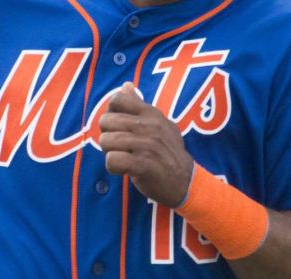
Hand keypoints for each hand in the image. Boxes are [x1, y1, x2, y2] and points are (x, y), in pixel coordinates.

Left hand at [99, 82, 193, 207]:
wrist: (185, 182)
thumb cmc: (167, 153)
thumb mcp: (159, 124)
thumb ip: (139, 105)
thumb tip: (126, 85)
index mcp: (151, 113)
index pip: (117, 99)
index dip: (111, 113)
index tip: (119, 128)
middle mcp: (149, 126)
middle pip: (106, 121)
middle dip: (108, 136)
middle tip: (121, 147)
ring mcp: (147, 145)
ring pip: (106, 141)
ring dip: (110, 153)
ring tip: (124, 158)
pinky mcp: (143, 165)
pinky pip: (112, 160)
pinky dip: (113, 167)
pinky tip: (124, 170)